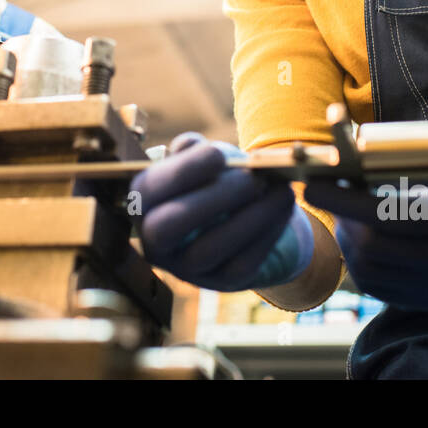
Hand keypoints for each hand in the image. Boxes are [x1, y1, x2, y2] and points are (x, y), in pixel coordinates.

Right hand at [131, 132, 314, 291]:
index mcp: (144, 204)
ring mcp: (186, 268)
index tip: (218, 155)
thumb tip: (190, 146)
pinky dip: (267, 232)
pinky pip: (242, 263)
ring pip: (207, 250)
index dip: (181, 173)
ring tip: (278, 189)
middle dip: (211, 199)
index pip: (146, 191)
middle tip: (251, 178)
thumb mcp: (203, 160)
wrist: (247, 214)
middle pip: (166, 228)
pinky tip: (283, 207)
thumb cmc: (218, 179)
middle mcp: (155, 242)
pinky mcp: (221, 281)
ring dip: (248, 217)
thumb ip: (193, 149)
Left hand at [303, 153, 427, 309]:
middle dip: (340, 219)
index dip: (344, 201)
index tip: (313, 186)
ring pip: (371, 270)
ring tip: (343, 215)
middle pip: (374, 245)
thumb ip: (423, 147)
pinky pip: (380, 287)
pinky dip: (359, 263)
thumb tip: (369, 133)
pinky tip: (358, 240)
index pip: (387, 214)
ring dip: (346, 241)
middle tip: (325, 196)